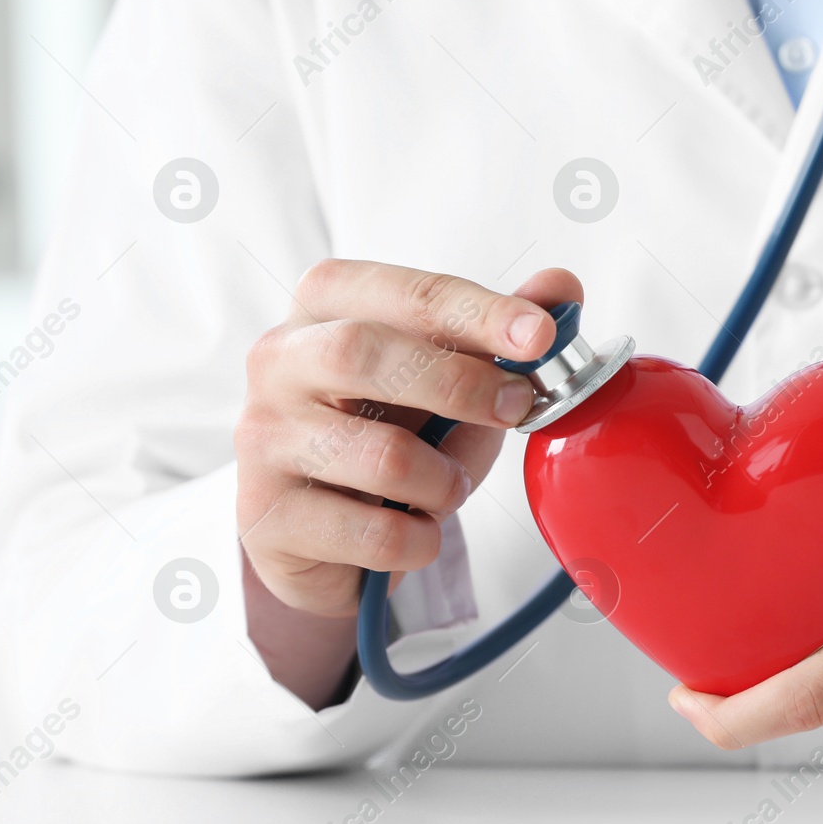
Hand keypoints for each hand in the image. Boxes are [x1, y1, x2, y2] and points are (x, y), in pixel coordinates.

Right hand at [235, 260, 578, 704]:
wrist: (323, 532)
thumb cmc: (390, 431)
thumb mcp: (451, 376)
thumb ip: (500, 331)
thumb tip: (561, 285)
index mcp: (326, 305)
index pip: (405, 294)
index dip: (478, 312)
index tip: (542, 335)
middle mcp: (279, 360)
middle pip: (364, 353)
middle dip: (460, 383)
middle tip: (520, 407)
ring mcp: (262, 438)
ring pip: (381, 455)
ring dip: (446, 481)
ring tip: (448, 488)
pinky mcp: (266, 516)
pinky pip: (374, 532)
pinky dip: (420, 538)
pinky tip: (415, 531)